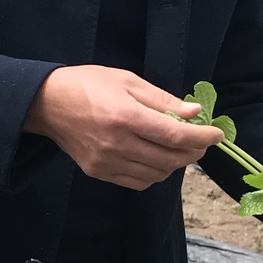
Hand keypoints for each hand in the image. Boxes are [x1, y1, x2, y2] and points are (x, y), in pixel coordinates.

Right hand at [24, 65, 219, 190]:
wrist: (46, 104)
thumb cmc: (87, 85)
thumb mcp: (126, 81)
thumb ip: (162, 99)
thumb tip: (194, 113)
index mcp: (125, 116)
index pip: (175, 136)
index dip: (202, 138)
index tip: (216, 134)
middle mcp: (116, 144)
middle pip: (169, 159)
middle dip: (193, 152)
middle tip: (201, 142)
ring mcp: (106, 162)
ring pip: (156, 174)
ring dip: (174, 164)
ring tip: (177, 149)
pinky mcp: (98, 172)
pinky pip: (137, 182)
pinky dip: (154, 173)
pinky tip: (155, 159)